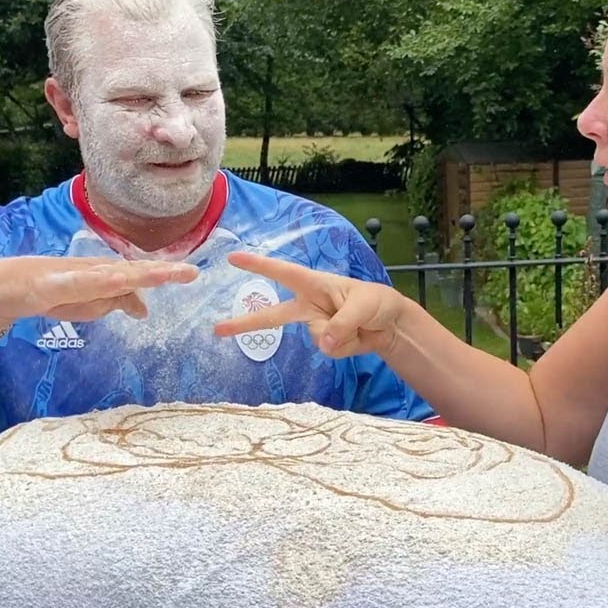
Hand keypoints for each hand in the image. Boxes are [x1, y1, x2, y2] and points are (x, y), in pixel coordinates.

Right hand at [0, 256, 199, 333]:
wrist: (6, 287)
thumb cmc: (53, 292)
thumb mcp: (91, 304)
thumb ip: (116, 302)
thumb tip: (143, 310)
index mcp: (106, 275)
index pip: (141, 274)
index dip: (166, 274)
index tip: (194, 274)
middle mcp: (93, 270)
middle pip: (130, 271)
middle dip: (159, 272)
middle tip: (189, 273)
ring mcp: (71, 275)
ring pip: (106, 275)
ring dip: (132, 275)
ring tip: (157, 275)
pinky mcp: (47, 285)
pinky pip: (71, 284)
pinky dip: (90, 282)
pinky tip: (108, 280)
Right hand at [213, 251, 404, 356]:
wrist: (391, 325)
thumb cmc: (376, 302)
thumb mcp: (363, 306)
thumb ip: (341, 323)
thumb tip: (323, 345)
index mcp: (314, 284)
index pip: (282, 272)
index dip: (258, 264)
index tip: (233, 258)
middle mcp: (309, 304)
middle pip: (273, 315)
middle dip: (245, 323)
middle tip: (217, 329)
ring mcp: (315, 325)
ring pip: (316, 337)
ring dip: (340, 335)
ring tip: (358, 325)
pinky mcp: (325, 343)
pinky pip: (328, 350)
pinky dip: (345, 347)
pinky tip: (356, 337)